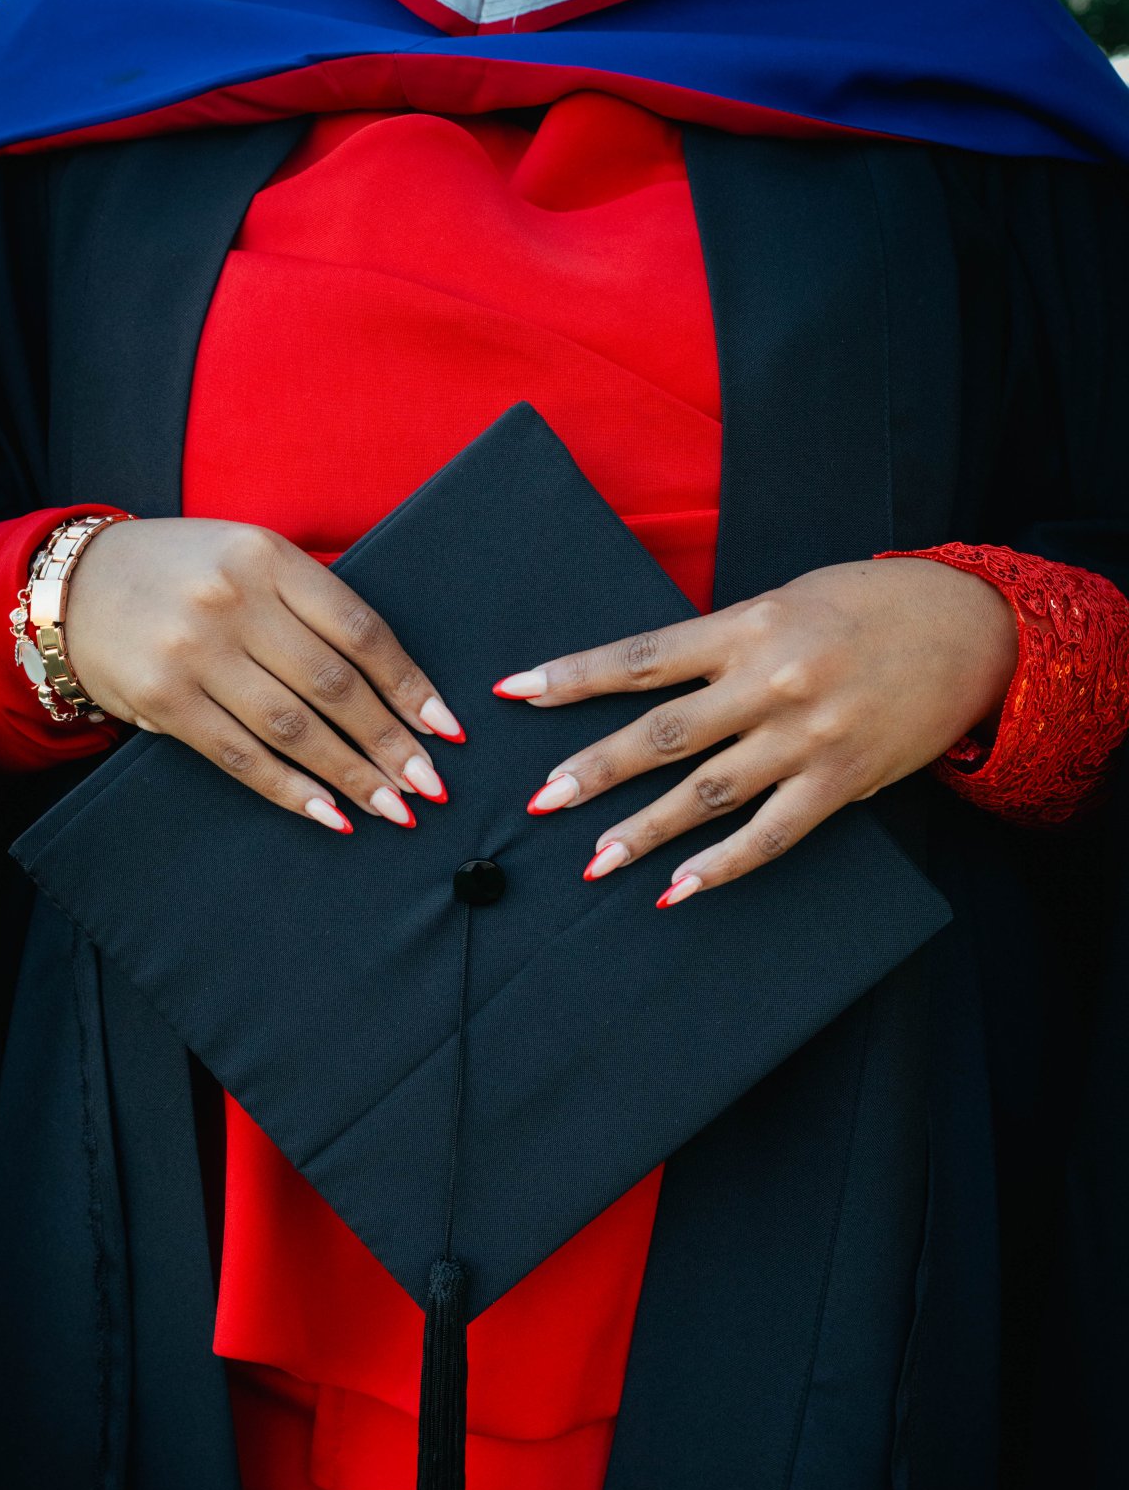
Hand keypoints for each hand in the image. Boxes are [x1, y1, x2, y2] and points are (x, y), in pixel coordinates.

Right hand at [65, 518, 464, 830]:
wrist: (74, 587)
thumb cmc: (183, 575)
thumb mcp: (248, 558)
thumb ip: (310, 603)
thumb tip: (398, 686)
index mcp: (266, 556)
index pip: (360, 631)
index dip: (410, 686)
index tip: (445, 729)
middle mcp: (232, 600)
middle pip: (334, 685)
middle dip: (390, 742)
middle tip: (430, 784)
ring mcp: (194, 651)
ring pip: (294, 727)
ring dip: (352, 776)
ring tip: (394, 808)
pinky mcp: (164, 699)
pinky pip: (242, 756)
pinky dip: (293, 791)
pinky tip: (331, 815)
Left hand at [494, 557, 1018, 903]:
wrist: (973, 629)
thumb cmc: (872, 606)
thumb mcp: (788, 601)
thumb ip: (724, 643)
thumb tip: (654, 684)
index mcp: (748, 626)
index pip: (641, 659)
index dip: (573, 677)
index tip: (516, 693)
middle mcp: (770, 683)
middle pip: (661, 735)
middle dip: (593, 770)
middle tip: (539, 801)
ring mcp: (805, 738)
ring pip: (706, 793)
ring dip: (645, 831)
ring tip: (594, 860)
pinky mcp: (841, 782)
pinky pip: (770, 835)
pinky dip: (720, 866)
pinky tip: (677, 888)